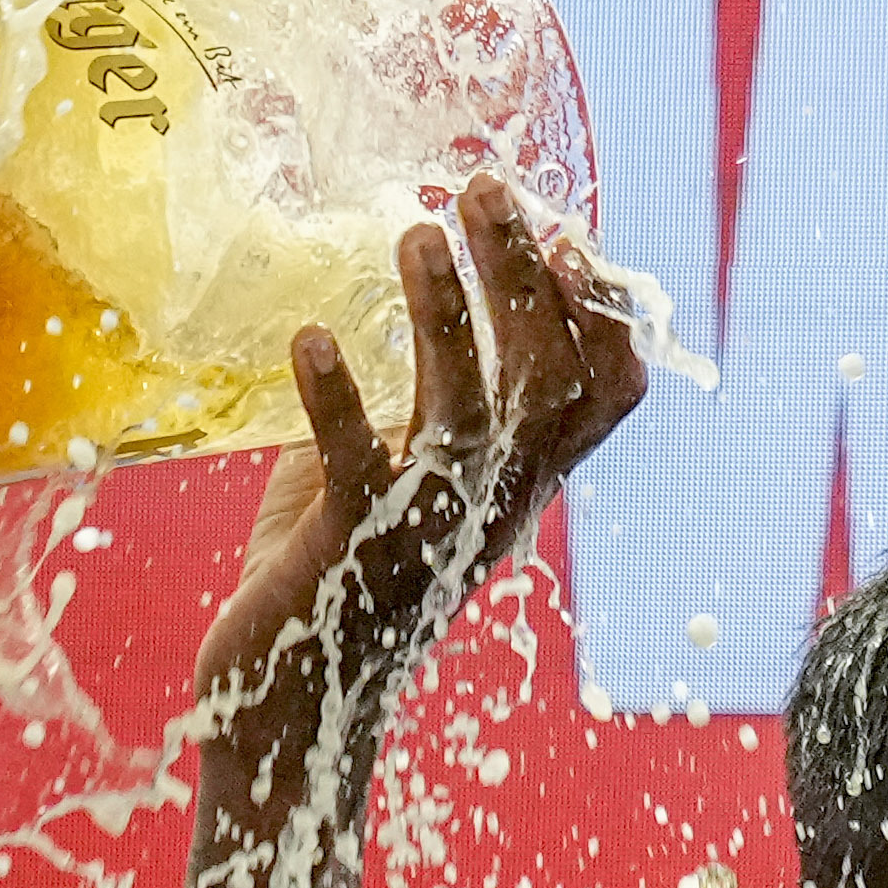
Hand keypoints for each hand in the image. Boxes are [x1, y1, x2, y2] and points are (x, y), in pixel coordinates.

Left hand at [187, 176, 652, 784]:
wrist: (285, 702)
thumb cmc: (339, 569)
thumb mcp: (403, 470)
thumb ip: (426, 396)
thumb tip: (435, 280)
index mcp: (519, 484)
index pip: (602, 394)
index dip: (599, 317)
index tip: (572, 235)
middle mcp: (492, 504)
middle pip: (538, 376)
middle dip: (516, 275)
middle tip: (483, 186)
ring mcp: (427, 529)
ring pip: (461, 411)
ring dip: (442, 316)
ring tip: (417, 231)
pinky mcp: (351, 549)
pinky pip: (353, 464)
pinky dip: (336, 399)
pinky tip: (313, 337)